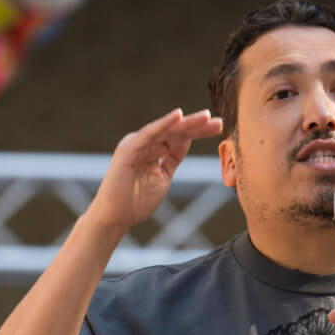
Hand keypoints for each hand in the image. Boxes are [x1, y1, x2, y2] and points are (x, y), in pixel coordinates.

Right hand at [88, 108, 221, 234]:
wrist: (115, 217)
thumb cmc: (136, 201)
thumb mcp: (163, 176)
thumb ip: (173, 158)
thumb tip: (187, 139)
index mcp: (152, 149)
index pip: (179, 137)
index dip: (199, 132)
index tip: (219, 128)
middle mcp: (145, 143)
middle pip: (175, 131)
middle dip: (197, 126)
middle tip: (219, 122)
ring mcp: (136, 144)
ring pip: (166, 129)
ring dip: (186, 123)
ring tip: (206, 117)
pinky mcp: (129, 148)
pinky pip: (149, 133)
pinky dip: (164, 124)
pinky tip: (178, 116)